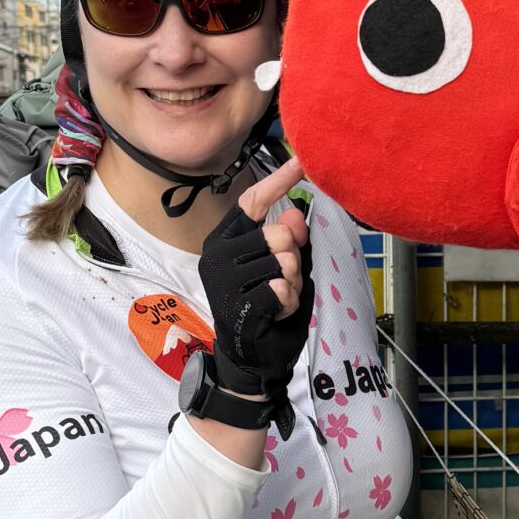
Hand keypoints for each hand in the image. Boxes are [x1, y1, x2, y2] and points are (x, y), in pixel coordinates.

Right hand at [198, 157, 313, 395]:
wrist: (254, 356)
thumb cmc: (268, 307)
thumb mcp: (285, 267)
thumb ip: (290, 239)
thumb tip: (296, 214)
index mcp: (225, 240)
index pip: (252, 202)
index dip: (278, 181)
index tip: (301, 162)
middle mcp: (216, 256)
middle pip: (278, 235)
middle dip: (293, 259)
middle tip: (282, 281)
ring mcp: (223, 281)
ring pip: (284, 264)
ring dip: (293, 285)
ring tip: (278, 299)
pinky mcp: (237, 305)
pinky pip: (282, 289)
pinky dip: (289, 303)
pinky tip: (276, 314)